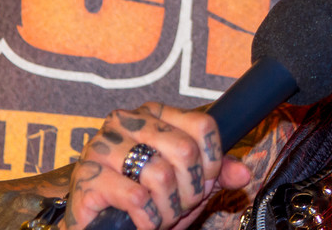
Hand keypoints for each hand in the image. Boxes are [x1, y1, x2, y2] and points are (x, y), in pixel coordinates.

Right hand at [60, 103, 250, 229]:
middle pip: (185, 151)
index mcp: (155, 113)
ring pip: (161, 175)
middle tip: (183, 205)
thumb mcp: (187, 181)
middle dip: (192, 189)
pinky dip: (149, 219)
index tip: (206, 182)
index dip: (213, 161)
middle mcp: (128, 121)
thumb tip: (244, 174)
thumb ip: (217, 173)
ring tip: (163, 216)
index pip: (203, 126)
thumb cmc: (145, 194)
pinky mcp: (87, 176)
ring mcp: (104, 145)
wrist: (99, 220)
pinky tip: (145, 223)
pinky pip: (136, 198)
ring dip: (169, 208)